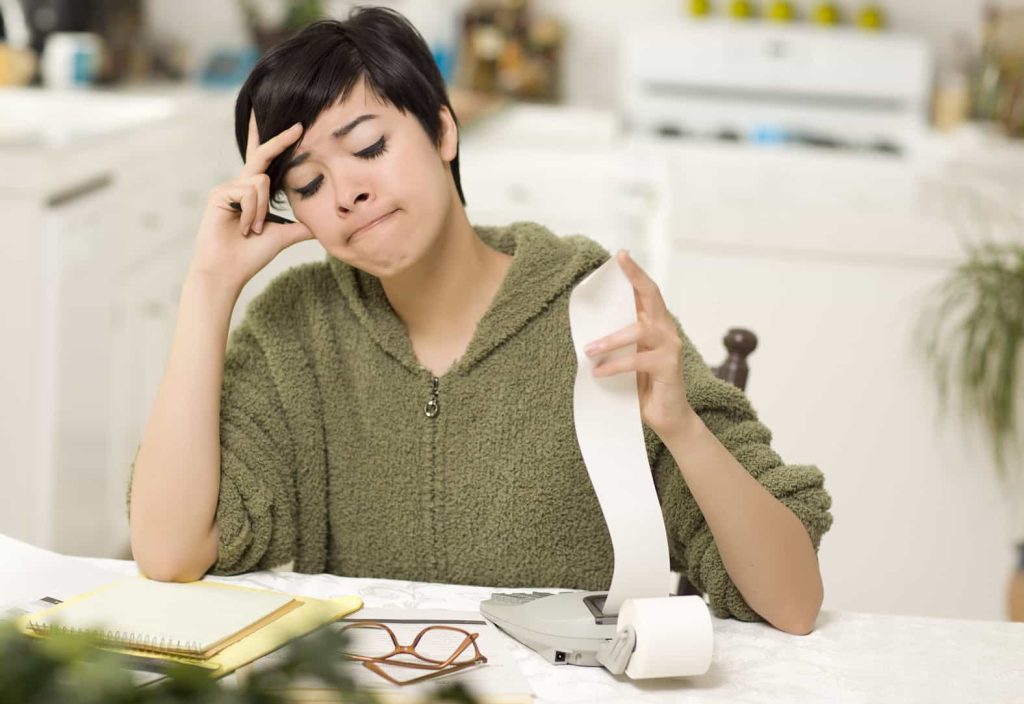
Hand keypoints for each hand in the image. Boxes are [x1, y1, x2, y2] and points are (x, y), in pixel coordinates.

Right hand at [188, 110, 313, 293]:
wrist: (228, 271)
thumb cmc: (251, 255)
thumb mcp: (283, 236)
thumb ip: (301, 227)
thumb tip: (323, 225)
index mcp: (254, 193)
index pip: (264, 162)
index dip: (275, 143)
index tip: (291, 127)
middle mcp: (240, 186)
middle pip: (263, 156)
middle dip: (280, 141)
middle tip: (300, 126)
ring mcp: (228, 188)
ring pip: (260, 182)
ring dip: (262, 211)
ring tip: (253, 229)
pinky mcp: (220, 193)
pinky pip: (248, 193)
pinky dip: (252, 214)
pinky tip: (244, 228)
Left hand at [584, 250, 696, 439]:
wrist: (667, 418)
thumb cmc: (644, 386)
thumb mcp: (627, 358)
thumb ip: (617, 342)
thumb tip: (586, 332)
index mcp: (655, 324)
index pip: (646, 293)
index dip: (635, 273)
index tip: (621, 255)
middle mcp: (666, 330)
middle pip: (652, 296)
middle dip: (635, 276)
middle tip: (618, 261)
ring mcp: (670, 346)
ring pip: (639, 330)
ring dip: (610, 339)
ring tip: (588, 349)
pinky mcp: (669, 366)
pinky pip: (638, 360)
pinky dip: (615, 365)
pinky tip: (599, 372)